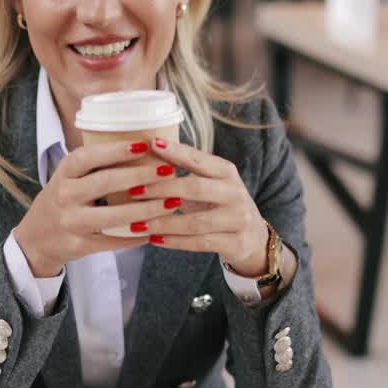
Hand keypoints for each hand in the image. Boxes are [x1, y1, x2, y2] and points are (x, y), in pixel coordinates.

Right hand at [14, 141, 180, 277]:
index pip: (88, 157)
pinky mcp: (79, 245)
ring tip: (171, 202)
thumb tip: (145, 145)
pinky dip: (137, 236)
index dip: (115, 150)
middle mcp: (64, 196)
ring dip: (145, 210)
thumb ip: (96, 164)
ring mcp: (70, 222)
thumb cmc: (65, 199)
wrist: (37, 239)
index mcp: (64, 173)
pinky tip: (157, 228)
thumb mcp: (70, 177)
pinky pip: (113, 241)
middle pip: (104, 183)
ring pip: (112, 216)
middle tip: (167, 171)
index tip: (143, 144)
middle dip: (139, 175)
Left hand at [138, 138, 269, 276]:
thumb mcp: (210, 183)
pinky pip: (200, 243)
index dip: (176, 151)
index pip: (200, 159)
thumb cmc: (220, 204)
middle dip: (162, 189)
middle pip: (196, 188)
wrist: (253, 238)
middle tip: (134, 190)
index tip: (151, 144)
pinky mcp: (236, 243)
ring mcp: (238, 220)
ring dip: (163, 222)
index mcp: (227, 172)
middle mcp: (236, 193)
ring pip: (195, 221)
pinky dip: (174, 241)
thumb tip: (149, 149)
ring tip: (137, 223)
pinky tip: (154, 239)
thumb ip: (186, 170)